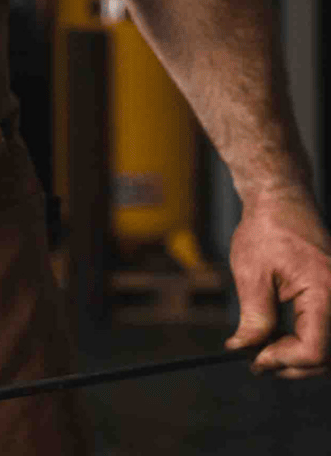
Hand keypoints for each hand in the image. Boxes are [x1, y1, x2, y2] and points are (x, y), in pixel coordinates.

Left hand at [225, 190, 330, 377]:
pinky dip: (308, 342)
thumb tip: (245, 350)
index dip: (283, 361)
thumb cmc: (266, 229)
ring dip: (300, 357)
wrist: (281, 201)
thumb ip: (255, 317)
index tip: (254, 361)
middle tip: (257, 362)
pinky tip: (281, 339)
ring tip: (265, 350)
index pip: (314, 349)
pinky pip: (328, 332)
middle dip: (292, 365)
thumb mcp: (251, 273)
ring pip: (330, 349)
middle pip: (327, 356)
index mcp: (325, 292)